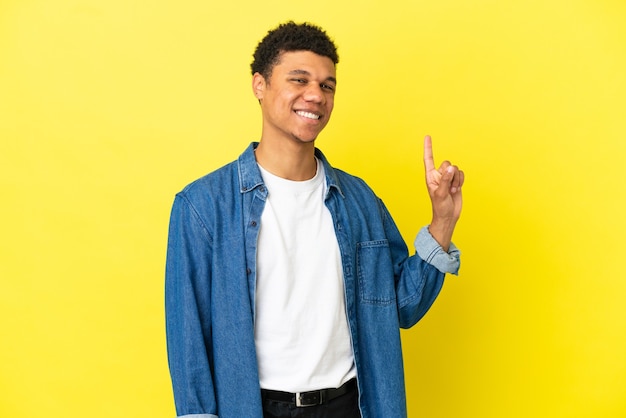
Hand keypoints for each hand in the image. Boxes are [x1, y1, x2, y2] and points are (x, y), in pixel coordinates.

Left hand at [423, 135, 463, 249]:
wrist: (448, 216)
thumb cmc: (440, 207)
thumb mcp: (441, 194)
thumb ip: (445, 180)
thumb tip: (450, 168)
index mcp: (430, 176)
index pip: (428, 159)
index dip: (428, 147)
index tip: (428, 136)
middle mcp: (438, 175)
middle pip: (447, 163)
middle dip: (451, 174)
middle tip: (449, 186)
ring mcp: (447, 178)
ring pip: (455, 169)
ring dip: (456, 179)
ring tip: (452, 190)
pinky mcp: (455, 181)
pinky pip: (461, 174)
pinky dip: (461, 180)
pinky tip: (457, 189)